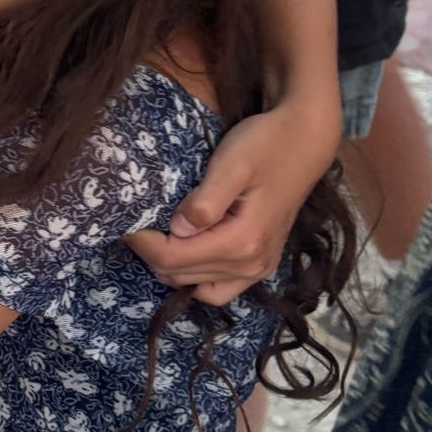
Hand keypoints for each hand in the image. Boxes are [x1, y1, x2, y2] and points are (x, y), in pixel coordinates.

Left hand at [128, 97, 341, 305]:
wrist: (305, 141)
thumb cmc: (265, 145)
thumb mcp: (231, 164)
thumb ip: (205, 201)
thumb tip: (178, 230)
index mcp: (242, 241)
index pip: (173, 259)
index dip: (142, 243)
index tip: (127, 222)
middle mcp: (251, 265)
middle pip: (180, 275)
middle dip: (152, 253)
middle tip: (138, 223)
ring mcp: (258, 269)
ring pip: (196, 285)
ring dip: (170, 266)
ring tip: (157, 235)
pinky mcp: (260, 265)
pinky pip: (219, 290)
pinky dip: (196, 278)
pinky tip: (185, 254)